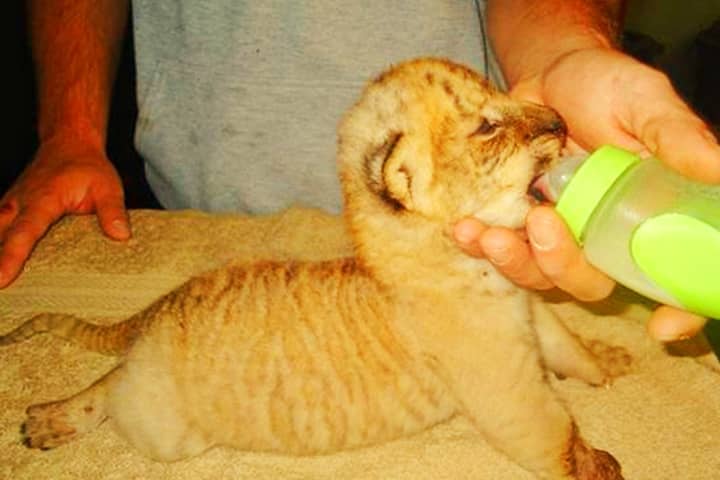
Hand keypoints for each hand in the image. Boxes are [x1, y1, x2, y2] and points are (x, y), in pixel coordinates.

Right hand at [0, 137, 129, 287]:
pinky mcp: (8, 211)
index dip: (12, 257)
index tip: (2, 279)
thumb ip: (113, 211)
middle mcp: (19, 204)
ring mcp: (9, 206)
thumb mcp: (108, 186)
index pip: (25, 232)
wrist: (69, 144)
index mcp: (42, 200)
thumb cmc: (88, 167)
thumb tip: (121, 236)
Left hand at [455, 47, 718, 341]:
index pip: (672, 275)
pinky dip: (479, 244)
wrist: (548, 71)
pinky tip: (463, 229)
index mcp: (649, 216)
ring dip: (513, 262)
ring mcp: (558, 231)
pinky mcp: (516, 220)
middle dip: (564, 268)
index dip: (679, 310)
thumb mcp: (644, 102)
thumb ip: (675, 136)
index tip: (662, 327)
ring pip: (540, 273)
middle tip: (543, 224)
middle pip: (592, 282)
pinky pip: (499, 246)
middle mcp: (604, 234)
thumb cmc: (606, 85)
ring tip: (485, 234)